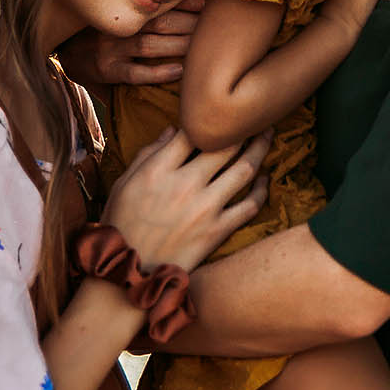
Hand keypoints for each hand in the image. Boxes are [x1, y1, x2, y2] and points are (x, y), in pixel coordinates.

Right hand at [58, 0, 204, 86]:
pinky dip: (159, 72)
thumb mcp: (117, 14)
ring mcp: (111, 49)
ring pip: (150, 45)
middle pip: (159, 22)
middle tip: (213, 26)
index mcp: (122, 9)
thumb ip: (144, 7)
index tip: (206, 1)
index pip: (157, 2)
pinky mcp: (108, 72)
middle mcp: (117, 26)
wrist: (67, 55)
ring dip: (179, 45)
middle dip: (189, 23)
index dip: (183, 1)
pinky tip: (180, 71)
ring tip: (202, 47)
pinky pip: (135, 73)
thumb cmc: (101, 32)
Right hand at [100, 126, 268, 272]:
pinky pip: (249, 205)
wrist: (129, 274)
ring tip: (267, 136)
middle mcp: (184, 184)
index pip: (191, 132)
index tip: (217, 114)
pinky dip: (262, 190)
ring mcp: (204, 208)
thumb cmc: (121, 226)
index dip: (206, 119)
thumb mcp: (124, 184)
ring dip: (260, 149)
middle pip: (224, 145)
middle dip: (243, 127)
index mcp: (157, 170)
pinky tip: (265, 179)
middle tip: (255, 117)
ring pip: (244, 170)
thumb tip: (173, 130)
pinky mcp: (217, 231)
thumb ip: (148, 154)